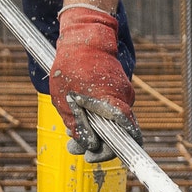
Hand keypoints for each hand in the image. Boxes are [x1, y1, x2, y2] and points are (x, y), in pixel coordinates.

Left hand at [50, 6, 138, 160]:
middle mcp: (123, 100)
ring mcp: (123, 94)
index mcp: (113, 102)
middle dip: (96, 144)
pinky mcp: (118, 90)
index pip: (127, 135)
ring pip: (112, 123)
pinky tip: (79, 118)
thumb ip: (77, 125)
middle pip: (117, 133)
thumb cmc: (72, 65)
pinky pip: (110, 111)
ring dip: (94, 131)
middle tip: (75, 148)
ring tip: (72, 133)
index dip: (112, 150)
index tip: (94, 156)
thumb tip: (86, 146)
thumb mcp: (64, 100)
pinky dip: (96, 118)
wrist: (86, 36)